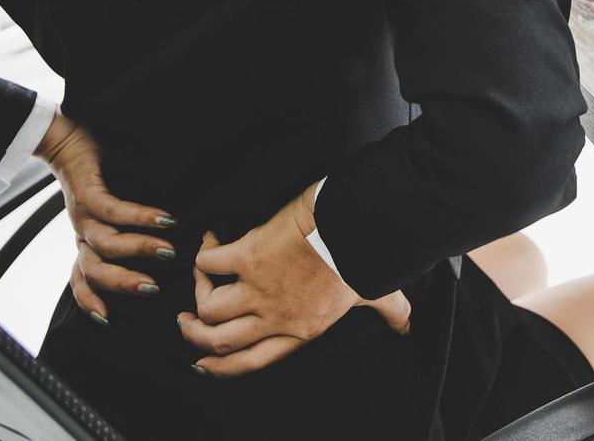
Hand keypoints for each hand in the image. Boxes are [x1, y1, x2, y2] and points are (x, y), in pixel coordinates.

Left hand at [35, 111, 177, 324]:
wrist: (66, 137)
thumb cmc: (95, 173)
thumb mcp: (106, 208)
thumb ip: (124, 230)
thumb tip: (166, 246)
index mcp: (84, 240)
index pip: (81, 278)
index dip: (90, 301)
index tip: (107, 321)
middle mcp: (81, 231)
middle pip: (94, 271)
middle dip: (123, 283)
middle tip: (154, 288)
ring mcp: (83, 214)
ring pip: (106, 245)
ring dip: (138, 250)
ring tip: (169, 250)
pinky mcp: (89, 192)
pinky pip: (115, 212)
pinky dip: (141, 217)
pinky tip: (165, 218)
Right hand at [180, 181, 410, 376]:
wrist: (354, 223)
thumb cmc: (364, 256)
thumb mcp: (376, 293)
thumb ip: (390, 312)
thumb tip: (407, 326)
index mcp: (301, 330)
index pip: (253, 362)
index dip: (223, 369)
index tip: (203, 365)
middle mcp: (275, 316)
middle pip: (219, 343)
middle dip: (195, 337)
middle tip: (186, 324)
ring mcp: (258, 289)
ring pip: (209, 308)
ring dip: (195, 294)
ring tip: (195, 280)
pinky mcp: (247, 256)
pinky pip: (209, 263)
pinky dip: (204, 253)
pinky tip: (210, 241)